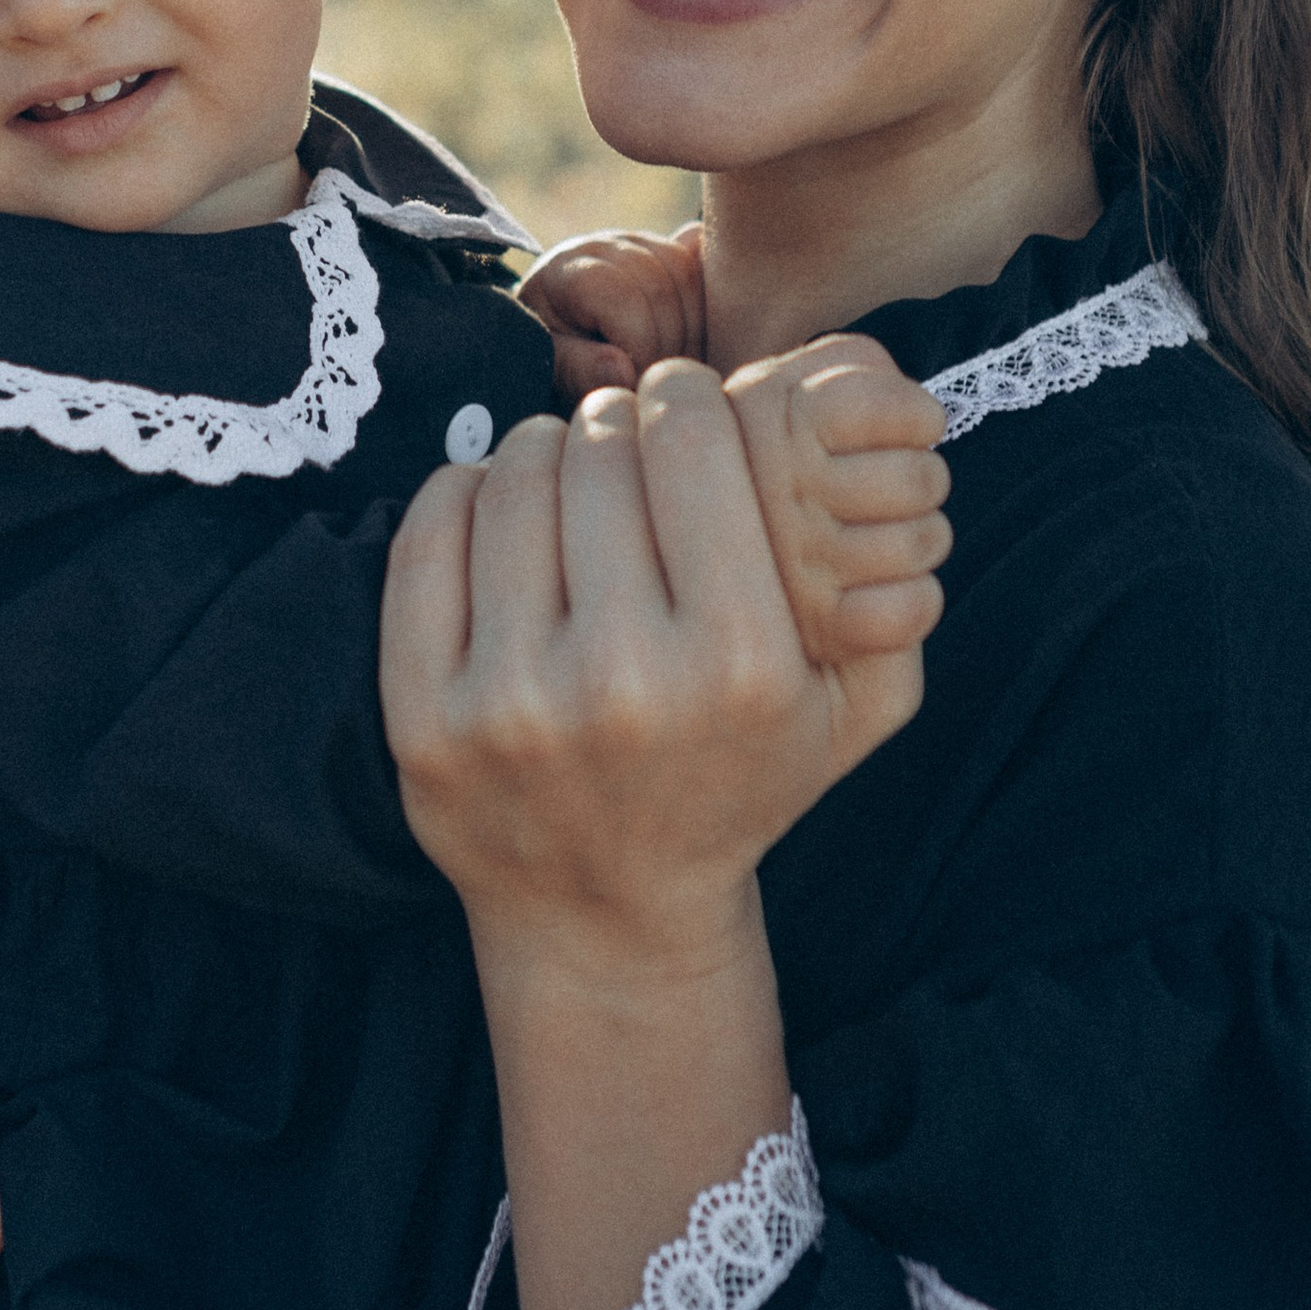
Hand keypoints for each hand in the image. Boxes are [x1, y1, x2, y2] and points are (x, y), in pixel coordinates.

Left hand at [382, 358, 927, 980]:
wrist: (609, 914)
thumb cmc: (738, 781)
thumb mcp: (852, 705)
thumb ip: (886, 582)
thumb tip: (881, 438)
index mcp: (741, 665)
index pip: (693, 443)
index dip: (686, 395)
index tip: (682, 398)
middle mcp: (623, 681)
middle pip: (600, 451)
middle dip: (616, 425)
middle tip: (622, 439)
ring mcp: (510, 704)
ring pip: (511, 479)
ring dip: (542, 452)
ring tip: (565, 475)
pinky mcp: (424, 719)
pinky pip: (429, 533)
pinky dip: (461, 492)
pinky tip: (496, 506)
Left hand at [518, 222, 704, 403]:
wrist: (564, 328)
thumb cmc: (558, 352)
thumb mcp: (553, 366)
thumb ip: (579, 371)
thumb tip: (624, 372)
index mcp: (571, 270)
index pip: (624, 299)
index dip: (640, 347)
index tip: (635, 382)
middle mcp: (608, 245)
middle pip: (663, 287)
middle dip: (669, 343)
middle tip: (659, 378)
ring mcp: (644, 242)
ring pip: (691, 275)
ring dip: (693, 328)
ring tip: (673, 361)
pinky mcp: (673, 249)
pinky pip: (705, 265)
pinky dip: (709, 304)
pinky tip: (696, 334)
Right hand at [724, 334, 949, 672]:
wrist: (689, 592)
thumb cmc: (758, 470)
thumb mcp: (780, 392)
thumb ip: (841, 368)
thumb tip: (916, 409)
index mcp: (756, 411)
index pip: (878, 402)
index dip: (911, 415)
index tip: (892, 432)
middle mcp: (767, 483)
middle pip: (920, 478)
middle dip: (919, 483)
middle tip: (879, 496)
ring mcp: (791, 561)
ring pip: (925, 541)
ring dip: (917, 543)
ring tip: (873, 544)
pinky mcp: (816, 631)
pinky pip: (911, 607)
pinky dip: (912, 603)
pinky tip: (873, 597)